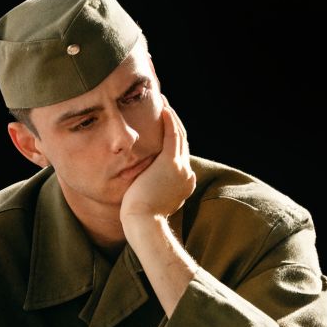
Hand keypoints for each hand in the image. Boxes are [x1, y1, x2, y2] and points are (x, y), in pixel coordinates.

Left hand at [120, 97, 195, 225]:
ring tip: (164, 103)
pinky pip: (172, 135)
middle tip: (166, 109)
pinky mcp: (170, 162)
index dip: (174, 141)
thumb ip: (152, 191)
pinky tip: (164, 109)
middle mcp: (187, 174)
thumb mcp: (150, 202)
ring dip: (172, 117)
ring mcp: (180, 167)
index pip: (180, 157)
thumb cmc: (140, 218)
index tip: (166, 129)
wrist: (143, 223)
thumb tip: (144, 186)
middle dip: (175, 125)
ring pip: (179, 135)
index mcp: (184, 184)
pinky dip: (170, 120)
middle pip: (182, 143)